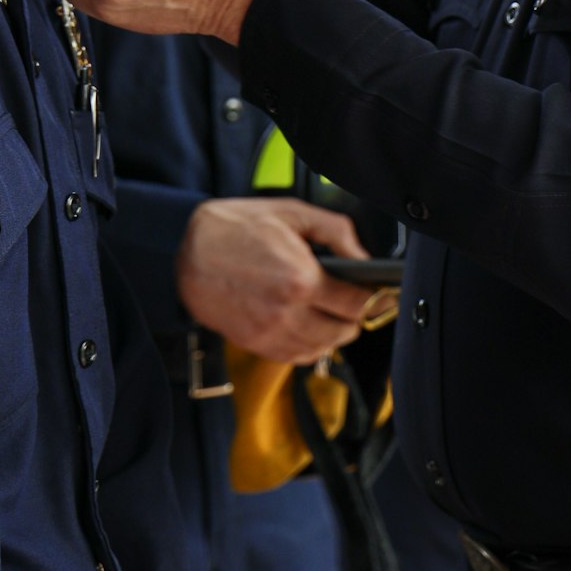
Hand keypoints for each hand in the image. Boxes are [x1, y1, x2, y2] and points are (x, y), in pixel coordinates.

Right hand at [176, 198, 373, 363]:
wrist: (188, 252)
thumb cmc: (237, 227)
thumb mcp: (292, 213)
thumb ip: (336, 231)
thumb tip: (364, 256)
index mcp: (301, 278)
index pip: (359, 304)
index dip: (376, 299)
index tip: (381, 293)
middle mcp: (288, 312)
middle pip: (345, 332)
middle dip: (355, 316)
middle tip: (353, 298)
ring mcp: (271, 333)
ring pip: (323, 348)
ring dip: (334, 332)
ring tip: (330, 311)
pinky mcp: (256, 344)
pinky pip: (298, 357)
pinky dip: (311, 346)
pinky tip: (308, 324)